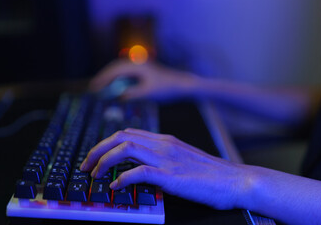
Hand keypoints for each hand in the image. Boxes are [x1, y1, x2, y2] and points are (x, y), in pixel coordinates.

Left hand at [80, 128, 250, 209]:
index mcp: (166, 140)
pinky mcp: (171, 175)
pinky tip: (116, 186)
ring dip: (104, 161)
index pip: (128, 132)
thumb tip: (140, 170)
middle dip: (97, 149)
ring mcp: (167, 158)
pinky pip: (139, 172)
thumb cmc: (211, 174)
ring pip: (126, 148)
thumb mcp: (183, 160)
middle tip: (86, 165)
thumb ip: (162, 160)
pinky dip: (122, 178)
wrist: (235, 180)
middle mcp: (164, 144)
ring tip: (94, 175)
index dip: (107, 143)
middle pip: (121, 136)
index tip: (96, 157)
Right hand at [89, 60, 198, 100]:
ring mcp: (140, 65)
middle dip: (103, 77)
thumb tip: (118, 97)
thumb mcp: (149, 92)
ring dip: (110, 77)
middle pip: (115, 67)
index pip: (116, 70)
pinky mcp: (142, 70)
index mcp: (138, 65)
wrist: (180, 83)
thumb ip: (133, 93)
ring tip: (99, 87)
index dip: (103, 78)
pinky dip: (117, 79)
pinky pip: (125, 72)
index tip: (94, 87)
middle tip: (93, 87)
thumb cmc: (166, 87)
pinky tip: (113, 87)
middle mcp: (137, 62)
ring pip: (119, 69)